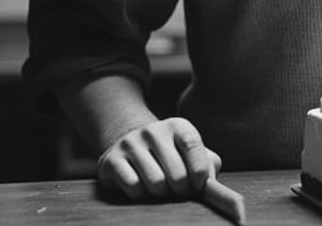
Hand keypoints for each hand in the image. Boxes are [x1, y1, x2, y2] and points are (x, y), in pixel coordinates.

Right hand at [96, 117, 222, 200]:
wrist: (130, 144)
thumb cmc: (170, 154)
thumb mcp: (191, 153)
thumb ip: (208, 164)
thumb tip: (210, 182)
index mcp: (177, 126)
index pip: (192, 146)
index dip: (199, 170)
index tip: (199, 184)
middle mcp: (152, 131)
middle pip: (176, 173)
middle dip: (181, 189)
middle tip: (178, 189)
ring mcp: (129, 143)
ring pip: (155, 183)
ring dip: (161, 193)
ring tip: (160, 186)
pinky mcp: (111, 160)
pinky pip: (134, 187)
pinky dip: (140, 194)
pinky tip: (140, 184)